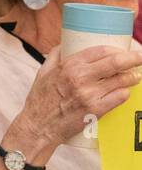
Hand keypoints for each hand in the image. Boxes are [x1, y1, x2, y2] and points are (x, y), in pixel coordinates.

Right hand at [13, 44, 140, 151]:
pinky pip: (120, 97)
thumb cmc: (40, 99)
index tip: (124, 50)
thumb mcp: (43, 71)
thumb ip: (55, 55)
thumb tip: (66, 43)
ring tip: (134, 76)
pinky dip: (125, 93)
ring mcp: (89, 95)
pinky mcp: (96, 110)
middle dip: (134, 58)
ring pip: (122, 80)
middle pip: (116, 62)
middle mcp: (80, 78)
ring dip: (132, 77)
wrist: (38, 126)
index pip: (101, 51)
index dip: (117, 49)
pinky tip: (124, 91)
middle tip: (139, 58)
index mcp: (68, 66)